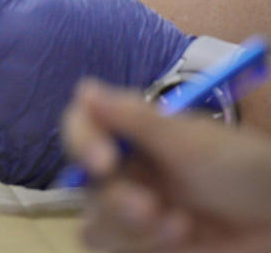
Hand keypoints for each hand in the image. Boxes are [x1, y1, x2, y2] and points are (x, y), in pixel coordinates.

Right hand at [63, 80, 270, 251]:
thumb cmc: (243, 166)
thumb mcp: (190, 142)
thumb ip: (135, 118)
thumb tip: (84, 88)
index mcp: (130, 134)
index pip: (82, 125)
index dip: (83, 141)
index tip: (103, 162)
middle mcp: (125, 169)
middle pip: (82, 184)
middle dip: (114, 201)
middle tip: (149, 208)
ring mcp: (133, 209)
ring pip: (95, 225)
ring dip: (129, 230)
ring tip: (178, 226)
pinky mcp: (146, 244)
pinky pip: (117, 250)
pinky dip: (143, 247)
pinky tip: (182, 238)